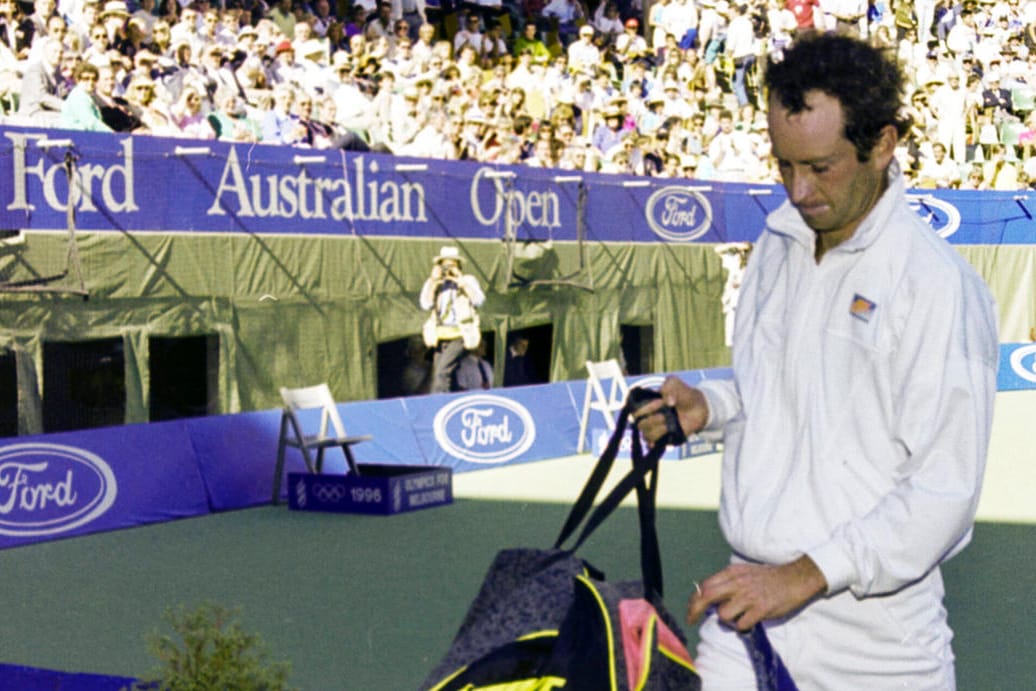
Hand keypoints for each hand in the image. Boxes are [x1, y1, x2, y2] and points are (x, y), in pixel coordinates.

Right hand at [633, 376, 707, 446]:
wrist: (700, 406)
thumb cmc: (683, 394)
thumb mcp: (674, 383)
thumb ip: (669, 387)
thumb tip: (668, 402)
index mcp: (647, 405)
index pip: (636, 410)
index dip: (645, 408)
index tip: (659, 402)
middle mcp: (649, 418)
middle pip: (639, 424)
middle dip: (651, 420)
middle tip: (664, 415)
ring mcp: (657, 429)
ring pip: (646, 436)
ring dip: (656, 431)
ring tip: (668, 425)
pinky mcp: (664, 439)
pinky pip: (653, 445)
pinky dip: (656, 443)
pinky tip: (663, 436)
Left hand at [687, 555, 827, 630]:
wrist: (795, 578)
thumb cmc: (768, 577)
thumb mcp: (744, 572)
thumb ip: (727, 582)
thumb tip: (709, 597)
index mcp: (732, 573)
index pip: (705, 586)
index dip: (694, 600)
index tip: (691, 611)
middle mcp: (737, 583)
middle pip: (707, 596)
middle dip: (695, 610)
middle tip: (691, 620)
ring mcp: (749, 596)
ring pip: (723, 614)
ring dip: (726, 619)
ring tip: (738, 616)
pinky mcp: (761, 609)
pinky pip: (741, 624)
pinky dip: (742, 626)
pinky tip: (750, 620)